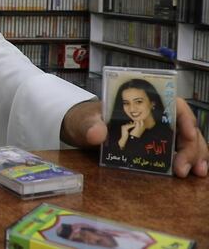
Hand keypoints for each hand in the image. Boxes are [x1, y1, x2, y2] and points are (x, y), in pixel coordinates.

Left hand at [61, 97, 208, 177]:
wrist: (80, 129)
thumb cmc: (86, 119)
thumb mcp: (84, 121)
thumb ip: (89, 126)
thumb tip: (96, 134)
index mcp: (141, 104)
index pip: (173, 104)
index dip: (185, 117)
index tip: (187, 134)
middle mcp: (155, 117)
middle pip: (184, 126)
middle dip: (191, 145)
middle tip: (184, 168)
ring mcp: (158, 131)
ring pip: (187, 139)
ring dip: (195, 154)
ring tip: (195, 172)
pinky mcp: (155, 146)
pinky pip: (178, 151)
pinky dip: (188, 160)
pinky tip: (192, 172)